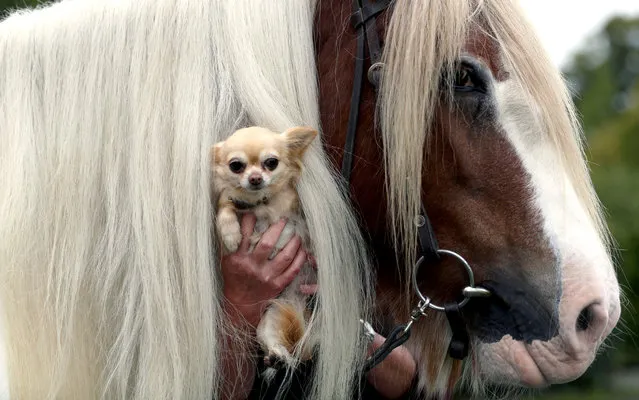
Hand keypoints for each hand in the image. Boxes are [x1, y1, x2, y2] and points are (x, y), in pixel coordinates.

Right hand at [221, 213, 307, 328]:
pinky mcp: (278, 285)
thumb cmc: (233, 278)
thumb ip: (230, 243)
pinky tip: (302, 249)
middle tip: (284, 220)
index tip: (255, 213)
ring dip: (294, 242)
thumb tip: (233, 220)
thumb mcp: (225, 260)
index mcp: (238, 259)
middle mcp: (254, 267)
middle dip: (278, 228)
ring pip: (285, 256)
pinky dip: (300, 258)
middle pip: (268, 243)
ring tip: (297, 233)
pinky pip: (293, 269)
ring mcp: (268, 277)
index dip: (250, 221)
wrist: (240, 304)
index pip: (245, 235)